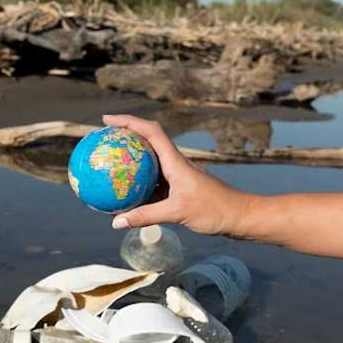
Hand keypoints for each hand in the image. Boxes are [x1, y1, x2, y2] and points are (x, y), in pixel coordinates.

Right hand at [104, 114, 253, 236]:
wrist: (240, 216)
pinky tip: (124, 197)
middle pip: (146, 142)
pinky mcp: (179, 189)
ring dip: (130, 162)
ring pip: (149, 164)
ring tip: (108, 166)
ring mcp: (177, 176)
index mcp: (176, 161)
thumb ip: (146, 216)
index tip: (107, 119)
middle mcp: (175, 164)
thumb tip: (116, 222)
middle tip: (102, 140)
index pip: (150, 132)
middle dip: (124, 137)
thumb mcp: (177, 213)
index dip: (128, 121)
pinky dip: (138, 186)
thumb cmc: (214, 210)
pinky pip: (153, 183)